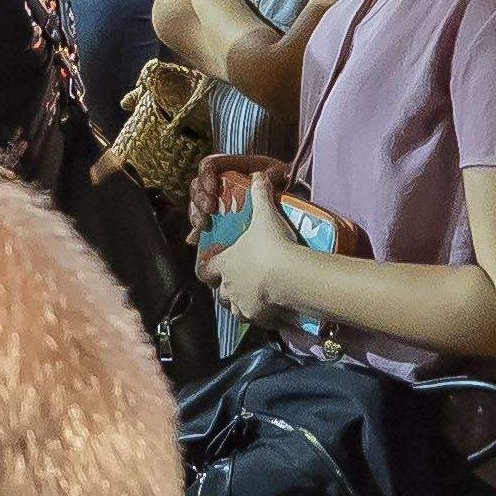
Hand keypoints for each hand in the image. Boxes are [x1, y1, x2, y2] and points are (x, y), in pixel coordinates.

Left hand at [206, 190, 305, 321]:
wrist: (289, 275)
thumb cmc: (271, 245)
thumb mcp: (265, 216)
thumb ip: (260, 196)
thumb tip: (259, 176)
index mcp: (225, 264)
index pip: (206, 269)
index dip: (207, 267)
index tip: (210, 266)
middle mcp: (229, 288)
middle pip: (221, 293)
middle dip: (228, 288)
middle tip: (241, 280)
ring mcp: (244, 305)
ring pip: (236, 309)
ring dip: (242, 304)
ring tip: (256, 297)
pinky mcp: (260, 318)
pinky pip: (257, 320)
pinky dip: (262, 315)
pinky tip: (273, 310)